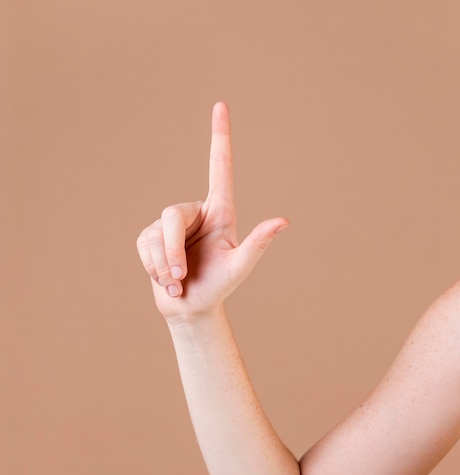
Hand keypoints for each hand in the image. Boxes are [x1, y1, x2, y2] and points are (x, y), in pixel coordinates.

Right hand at [136, 102, 288, 321]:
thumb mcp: (240, 267)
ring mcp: (169, 226)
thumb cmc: (220, 286)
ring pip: (155, 235)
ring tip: (178, 282)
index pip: (219, 168)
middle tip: (181, 276)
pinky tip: (166, 280)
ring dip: (164, 265)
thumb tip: (283, 221)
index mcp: (219, 212)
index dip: (219, 137)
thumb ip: (257, 243)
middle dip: (172, 250)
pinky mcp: (150, 239)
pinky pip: (144, 247)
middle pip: (172, 215)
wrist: (192, 308)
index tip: (221, 106)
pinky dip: (153, 268)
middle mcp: (194, 213)